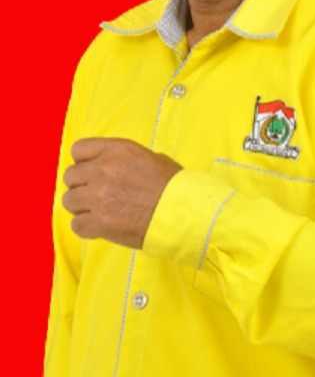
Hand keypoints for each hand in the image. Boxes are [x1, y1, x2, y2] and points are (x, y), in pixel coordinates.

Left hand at [62, 138, 181, 247]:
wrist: (182, 212)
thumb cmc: (173, 185)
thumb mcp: (151, 157)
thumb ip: (124, 159)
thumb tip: (113, 165)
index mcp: (116, 150)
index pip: (78, 150)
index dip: (82, 161)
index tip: (89, 170)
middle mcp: (103, 170)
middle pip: (70, 176)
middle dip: (80, 185)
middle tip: (94, 194)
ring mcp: (99, 196)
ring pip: (69, 201)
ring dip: (81, 207)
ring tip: (97, 211)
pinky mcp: (100, 222)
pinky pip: (76, 225)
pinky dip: (86, 227)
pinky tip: (100, 225)